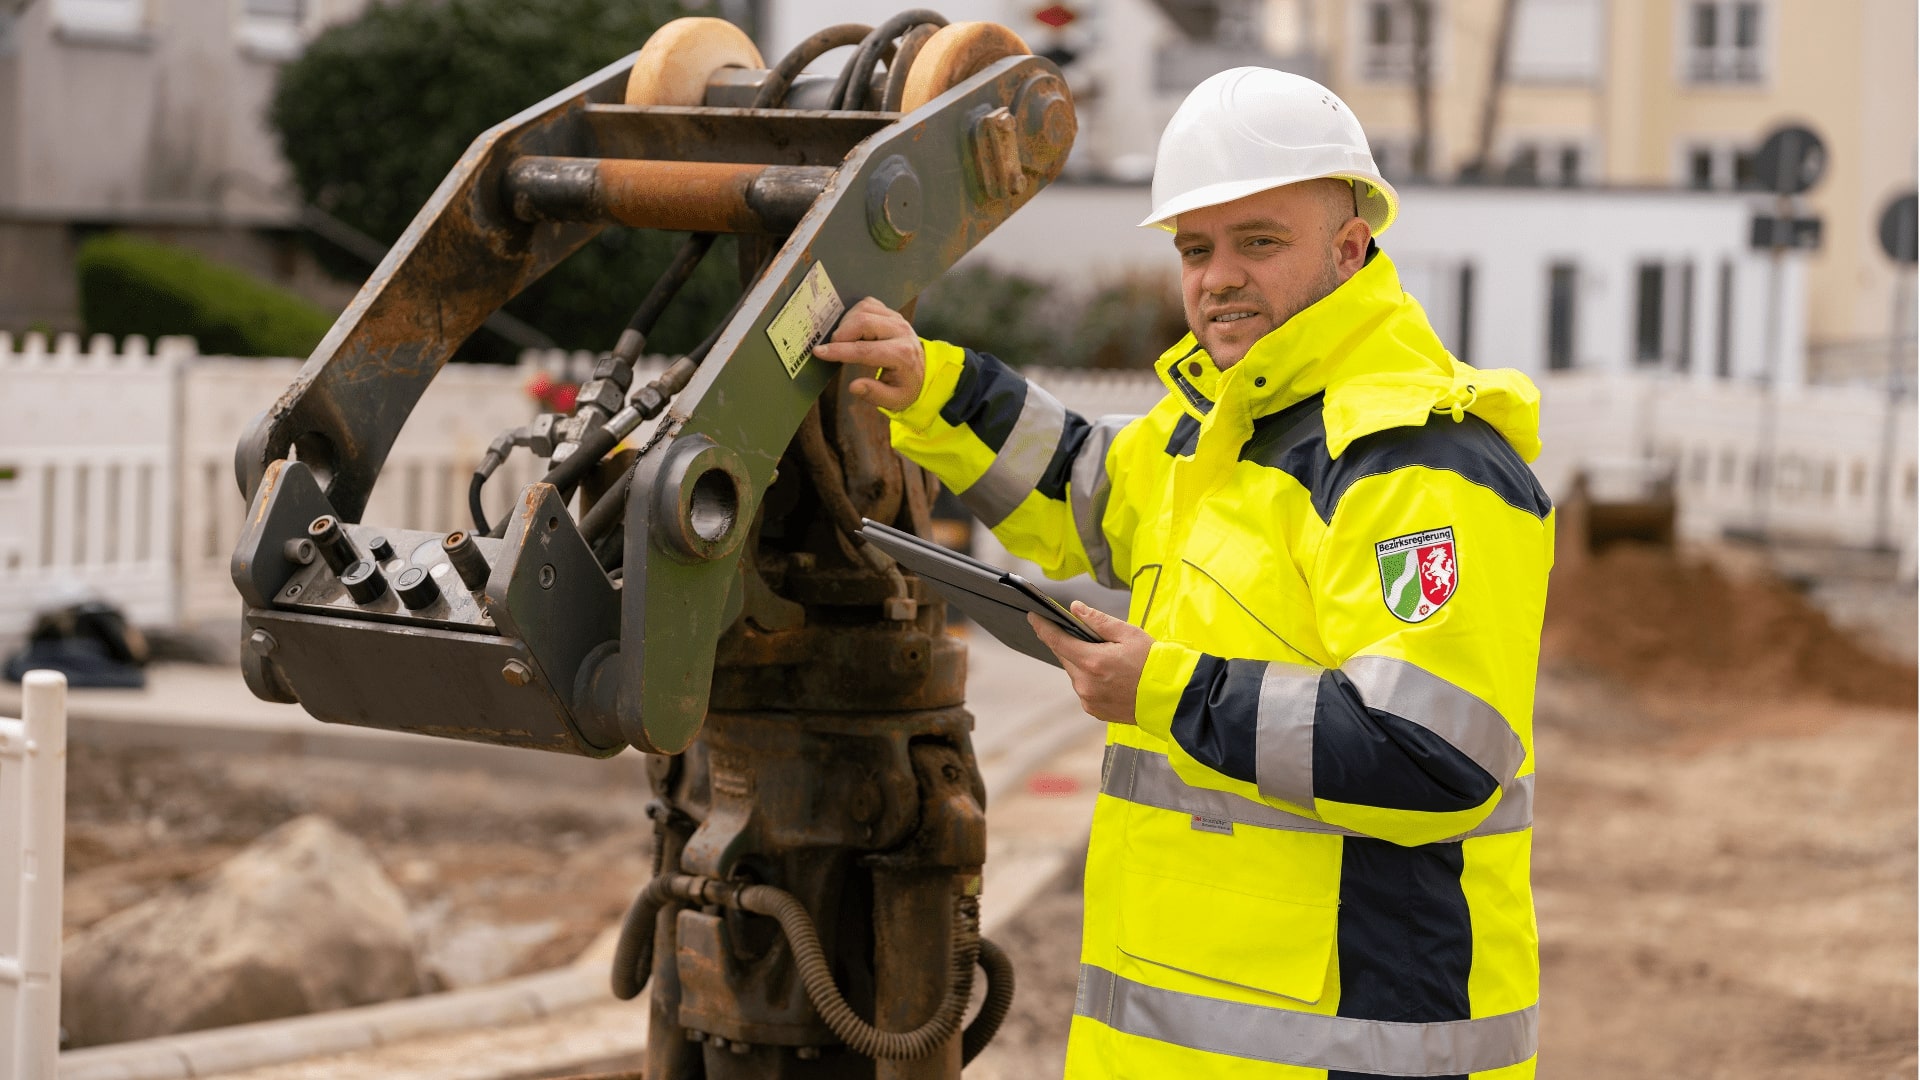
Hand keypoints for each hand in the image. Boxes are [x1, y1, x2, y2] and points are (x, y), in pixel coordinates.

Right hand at [812, 297, 925, 411]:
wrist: (922, 370)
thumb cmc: (905, 386)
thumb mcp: (894, 400)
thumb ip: (874, 394)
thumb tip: (853, 387)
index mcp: (902, 355)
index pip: (866, 350)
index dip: (840, 351)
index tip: (819, 352)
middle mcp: (901, 332)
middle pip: (864, 322)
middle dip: (841, 334)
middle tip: (831, 348)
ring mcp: (897, 318)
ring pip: (864, 309)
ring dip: (846, 323)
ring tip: (841, 340)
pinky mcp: (891, 312)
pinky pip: (867, 304)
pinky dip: (853, 314)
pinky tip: (850, 329)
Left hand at [1028, 602, 1153, 724]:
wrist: (1170, 697)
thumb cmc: (1153, 663)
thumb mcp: (1129, 633)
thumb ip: (1098, 621)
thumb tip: (1076, 609)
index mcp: (1093, 662)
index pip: (1057, 641)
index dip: (1043, 627)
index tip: (1033, 617)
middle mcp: (1086, 684)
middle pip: (1066, 658)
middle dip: (1073, 645)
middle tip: (1093, 640)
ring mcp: (1089, 700)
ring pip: (1075, 674)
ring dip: (1083, 664)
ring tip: (1108, 661)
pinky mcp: (1094, 710)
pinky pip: (1084, 689)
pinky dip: (1091, 680)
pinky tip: (1110, 677)